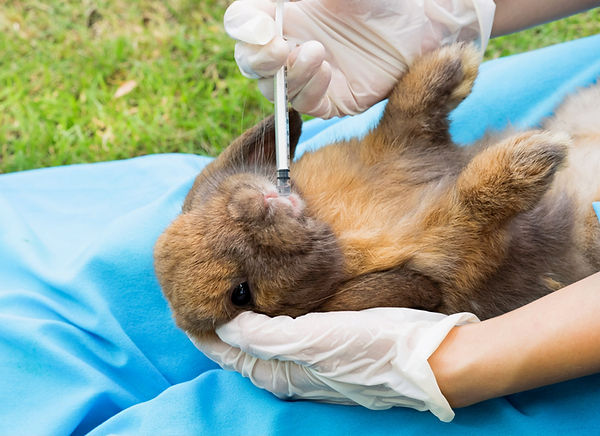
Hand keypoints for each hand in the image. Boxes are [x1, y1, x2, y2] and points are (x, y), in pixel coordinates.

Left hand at [191, 308, 477, 421]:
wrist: (433, 359)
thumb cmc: (374, 350)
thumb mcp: (314, 342)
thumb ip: (264, 336)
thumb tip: (225, 325)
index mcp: (280, 373)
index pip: (226, 350)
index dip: (202, 328)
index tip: (184, 301)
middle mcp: (291, 369)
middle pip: (243, 343)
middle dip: (222, 317)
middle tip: (206, 282)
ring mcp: (312, 358)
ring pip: (265, 334)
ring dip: (247, 311)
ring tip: (233, 281)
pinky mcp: (331, 344)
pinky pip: (290, 326)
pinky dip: (274, 309)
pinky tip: (275, 289)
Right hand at [224, 0, 493, 117]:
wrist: (421, 20)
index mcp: (283, 14)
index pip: (243, 24)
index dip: (243, 27)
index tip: (262, 25)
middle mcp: (289, 46)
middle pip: (250, 61)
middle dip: (258, 58)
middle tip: (279, 48)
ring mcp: (307, 75)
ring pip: (274, 88)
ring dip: (288, 74)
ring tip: (316, 51)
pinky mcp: (329, 98)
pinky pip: (305, 104)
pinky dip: (309, 89)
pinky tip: (327, 69)